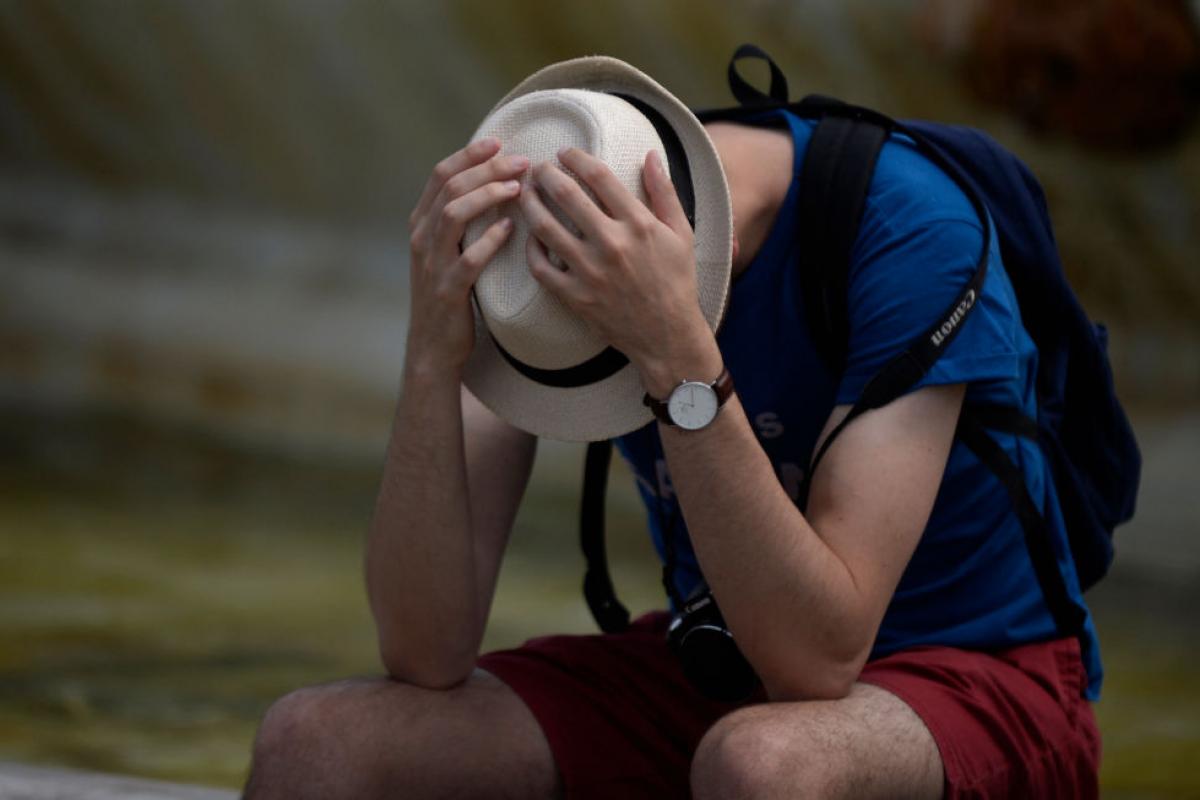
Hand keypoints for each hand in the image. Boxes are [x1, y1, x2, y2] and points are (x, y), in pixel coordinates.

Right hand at [405, 138, 529, 374]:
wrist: (433, 345)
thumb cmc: (451, 294)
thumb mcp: (449, 250)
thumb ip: (463, 219)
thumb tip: (495, 182)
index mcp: (422, 223)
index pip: (441, 174)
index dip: (470, 154)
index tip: (500, 141)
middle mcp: (422, 238)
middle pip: (450, 187)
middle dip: (486, 168)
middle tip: (521, 161)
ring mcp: (431, 264)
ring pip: (453, 215)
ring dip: (487, 196)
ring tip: (519, 188)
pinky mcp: (447, 291)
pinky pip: (467, 260)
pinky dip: (489, 241)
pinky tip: (510, 229)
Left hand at [521, 149, 720, 395]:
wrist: (667, 335)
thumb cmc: (677, 282)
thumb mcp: (681, 234)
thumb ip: (664, 193)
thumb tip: (649, 155)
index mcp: (639, 224)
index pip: (599, 177)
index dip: (576, 158)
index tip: (564, 153)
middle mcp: (612, 244)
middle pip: (567, 195)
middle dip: (546, 174)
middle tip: (537, 168)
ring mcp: (590, 271)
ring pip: (545, 227)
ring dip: (530, 204)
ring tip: (525, 194)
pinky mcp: (575, 296)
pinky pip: (541, 267)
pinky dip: (530, 249)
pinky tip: (530, 237)